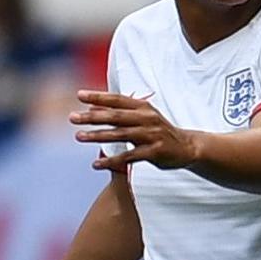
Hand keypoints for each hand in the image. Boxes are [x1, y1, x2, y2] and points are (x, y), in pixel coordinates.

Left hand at [70, 90, 198, 172]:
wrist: (187, 147)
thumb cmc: (159, 131)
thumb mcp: (143, 117)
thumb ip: (120, 112)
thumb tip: (93, 108)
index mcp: (143, 107)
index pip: (117, 100)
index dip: (98, 97)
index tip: (79, 95)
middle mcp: (146, 118)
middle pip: (115, 116)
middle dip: (92, 117)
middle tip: (72, 118)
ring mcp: (151, 135)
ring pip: (119, 135)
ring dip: (97, 136)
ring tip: (79, 137)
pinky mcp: (153, 152)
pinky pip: (128, 156)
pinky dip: (111, 161)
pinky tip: (96, 164)